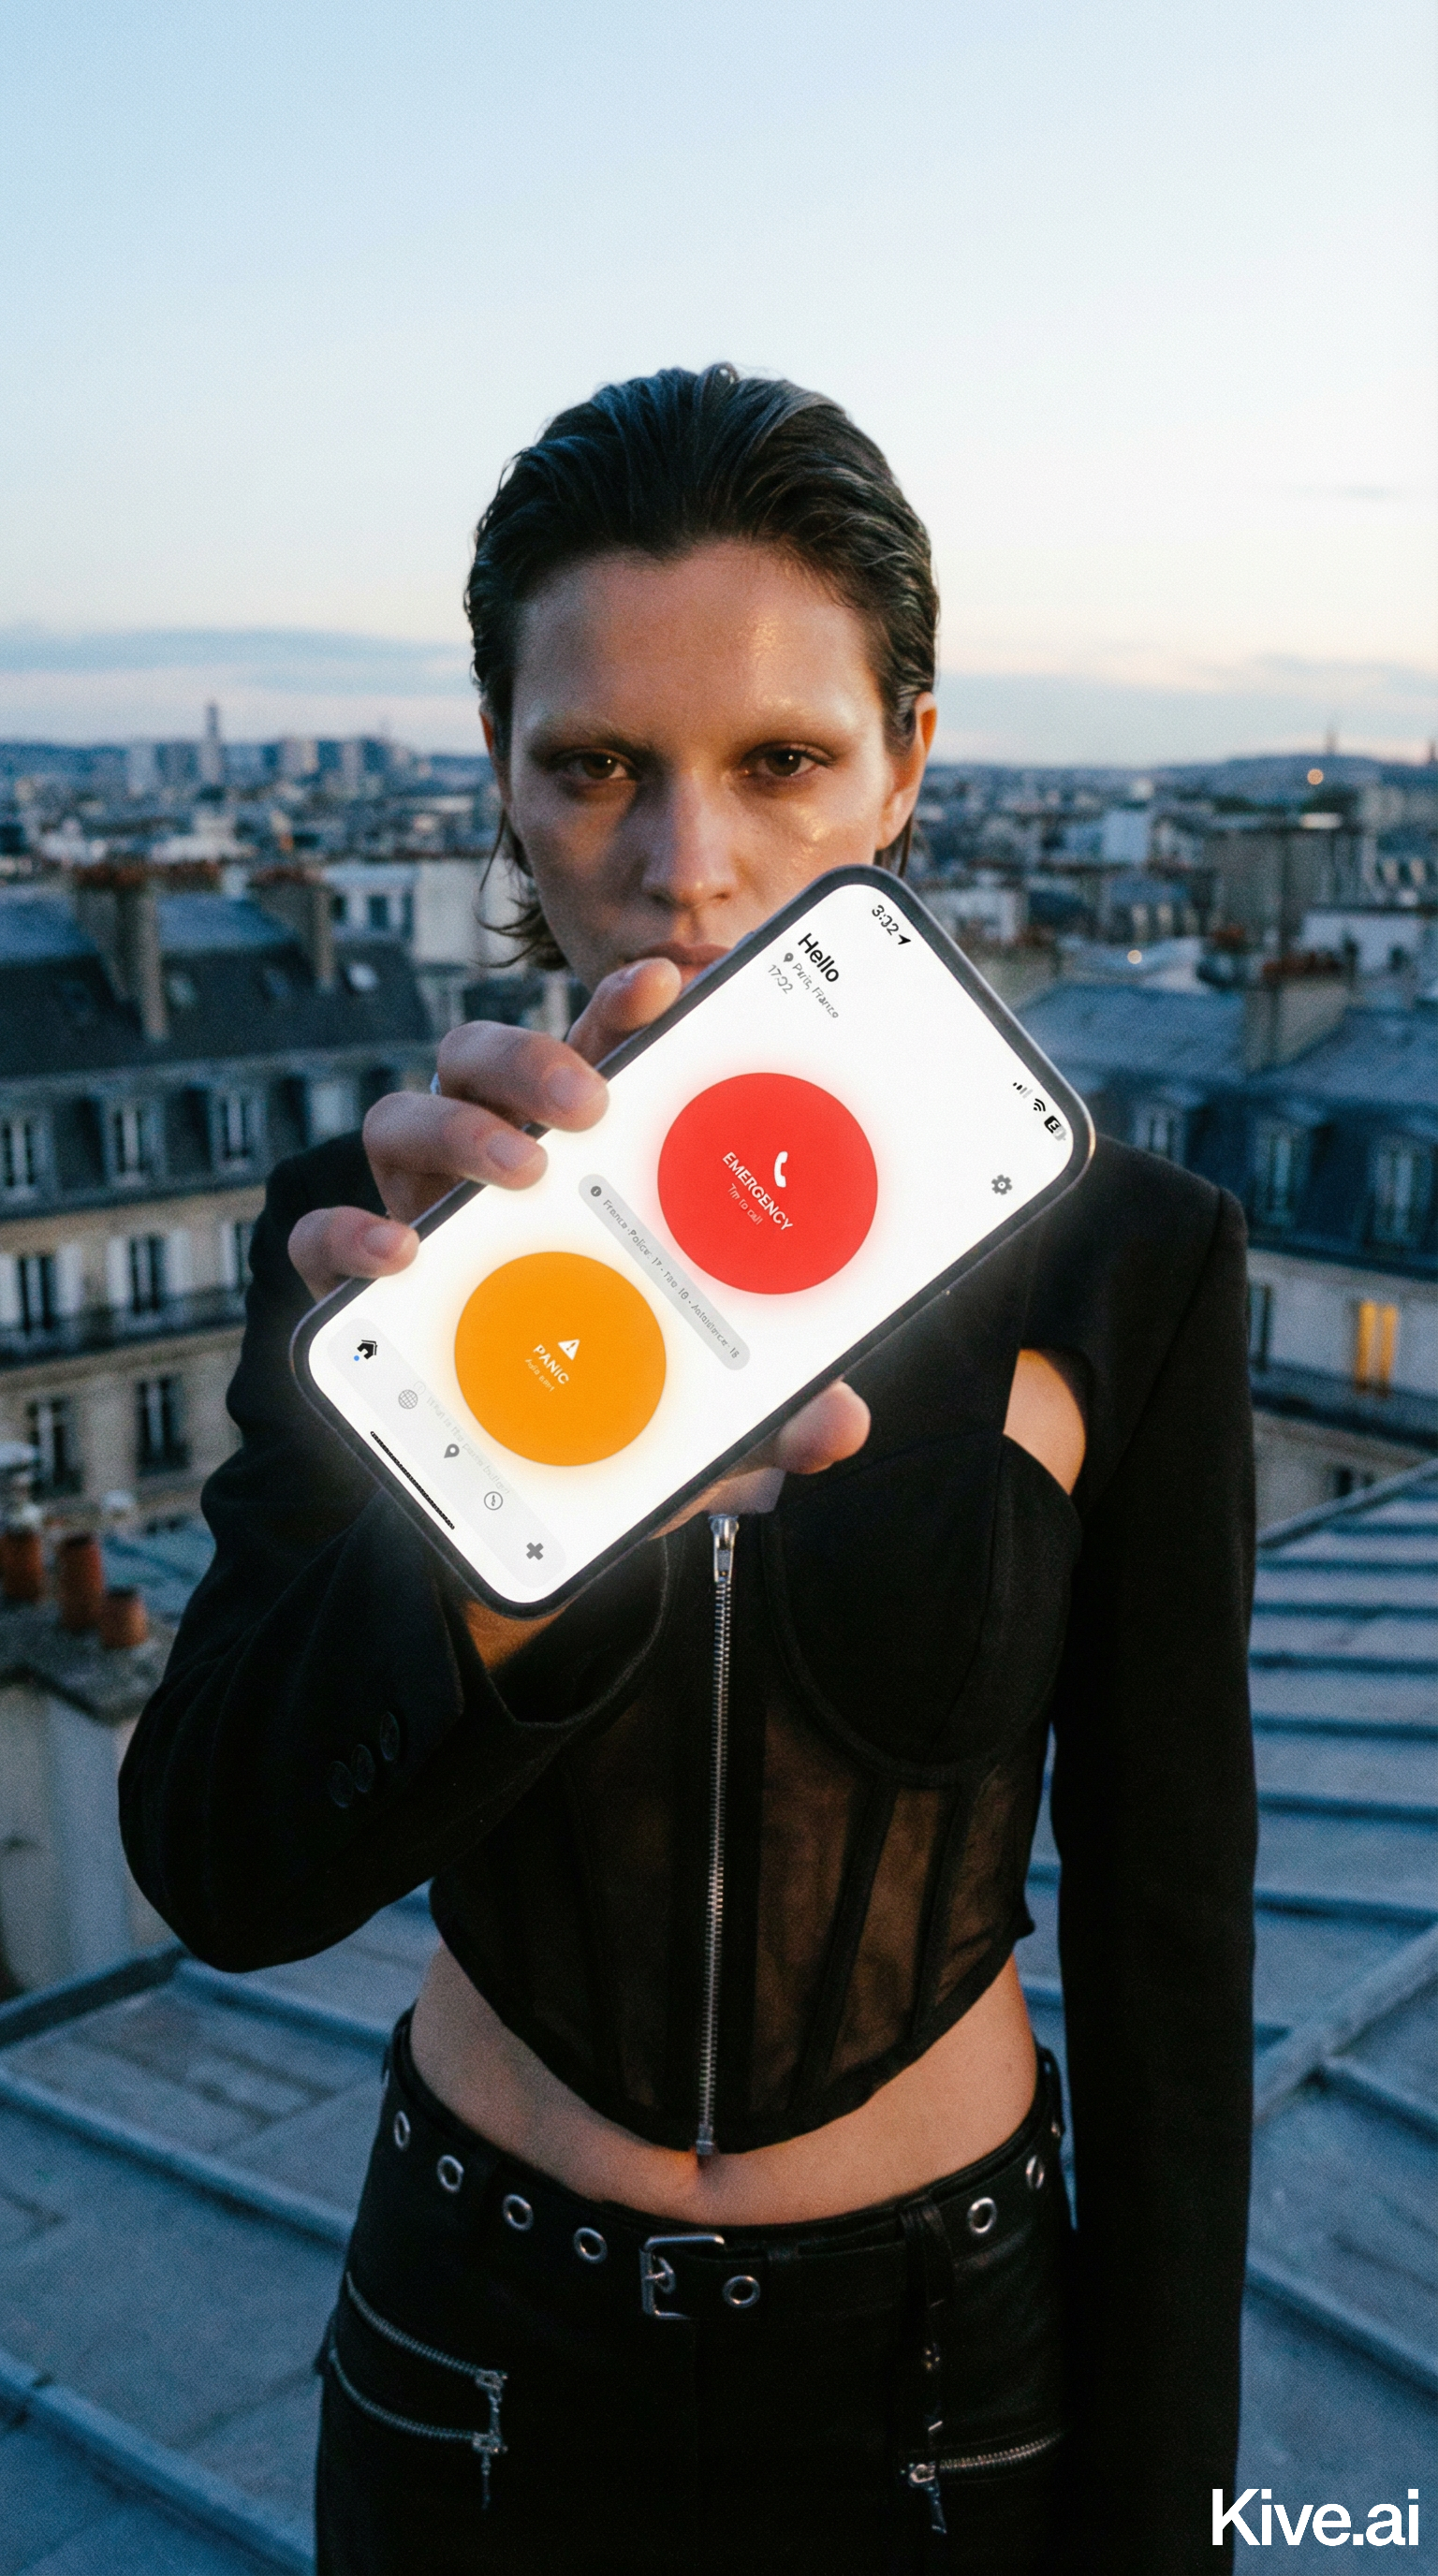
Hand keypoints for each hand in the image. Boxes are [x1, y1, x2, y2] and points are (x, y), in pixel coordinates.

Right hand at [286, 955, 869, 1545]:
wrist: (522, 1490)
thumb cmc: (619, 1407)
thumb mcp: (710, 1408)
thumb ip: (773, 1410)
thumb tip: (837, 1425)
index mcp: (579, 1161)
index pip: (596, 1055)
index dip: (621, 1006)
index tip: (667, 981)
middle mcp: (491, 1166)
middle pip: (487, 1058)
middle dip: (537, 1052)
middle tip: (593, 1100)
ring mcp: (419, 1214)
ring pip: (404, 1116)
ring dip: (459, 1126)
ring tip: (524, 1170)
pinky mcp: (355, 1283)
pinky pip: (323, 1237)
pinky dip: (350, 1233)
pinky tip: (400, 1255)